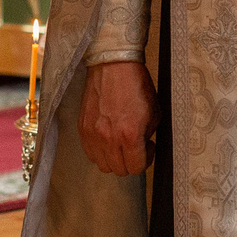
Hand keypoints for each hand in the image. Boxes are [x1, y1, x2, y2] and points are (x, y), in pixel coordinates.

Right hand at [80, 59, 154, 174]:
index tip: (147, 147)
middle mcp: (109, 138)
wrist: (113, 65)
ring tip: (119, 143)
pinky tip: (107, 138)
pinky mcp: (82, 128)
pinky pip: (90, 153)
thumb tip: (142, 147)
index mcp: (130, 135)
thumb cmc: (135, 85)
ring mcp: (93, 134)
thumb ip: (147, 135)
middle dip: (130, 161)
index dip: (146, 160)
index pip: (136, 168)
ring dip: (113, 159)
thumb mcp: (154, 112)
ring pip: (102, 165)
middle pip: (119, 170)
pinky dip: (99, 151)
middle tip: (134, 146)